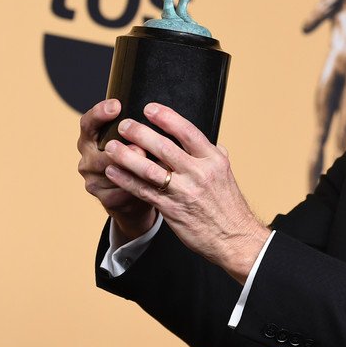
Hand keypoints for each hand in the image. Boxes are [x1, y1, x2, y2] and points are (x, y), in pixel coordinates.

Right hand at [77, 100, 155, 239]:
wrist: (135, 192)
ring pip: (112, 173)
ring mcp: (93, 180)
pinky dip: (137, 187)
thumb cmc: (137, 157)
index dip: (100, 113)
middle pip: (100, 151)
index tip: (117, 105)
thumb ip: (135, 129)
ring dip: (132, 170)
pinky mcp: (104, 198)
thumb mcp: (132, 139)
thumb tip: (154, 112)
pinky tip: (152, 184)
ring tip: (152, 167)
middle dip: (122, 149)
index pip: (88, 123)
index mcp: (91, 138)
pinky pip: (121, 192)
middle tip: (141, 147)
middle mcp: (88, 158)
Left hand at [101, 103, 268, 282]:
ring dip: (127, 156)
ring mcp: (184, 191)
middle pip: (164, 147)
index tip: (150, 108)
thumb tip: (211, 143)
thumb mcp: (226, 174)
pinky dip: (126, 180)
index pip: (188, 132)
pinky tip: (114, 171)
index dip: (167, 118)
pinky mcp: (171, 209)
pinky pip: (143, 191)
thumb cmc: (229, 205)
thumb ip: (215, 156)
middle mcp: (199, 173)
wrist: (234, 237)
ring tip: (111, 146)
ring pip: (149, 169)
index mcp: (213, 160)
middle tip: (124, 124)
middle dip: (140, 133)